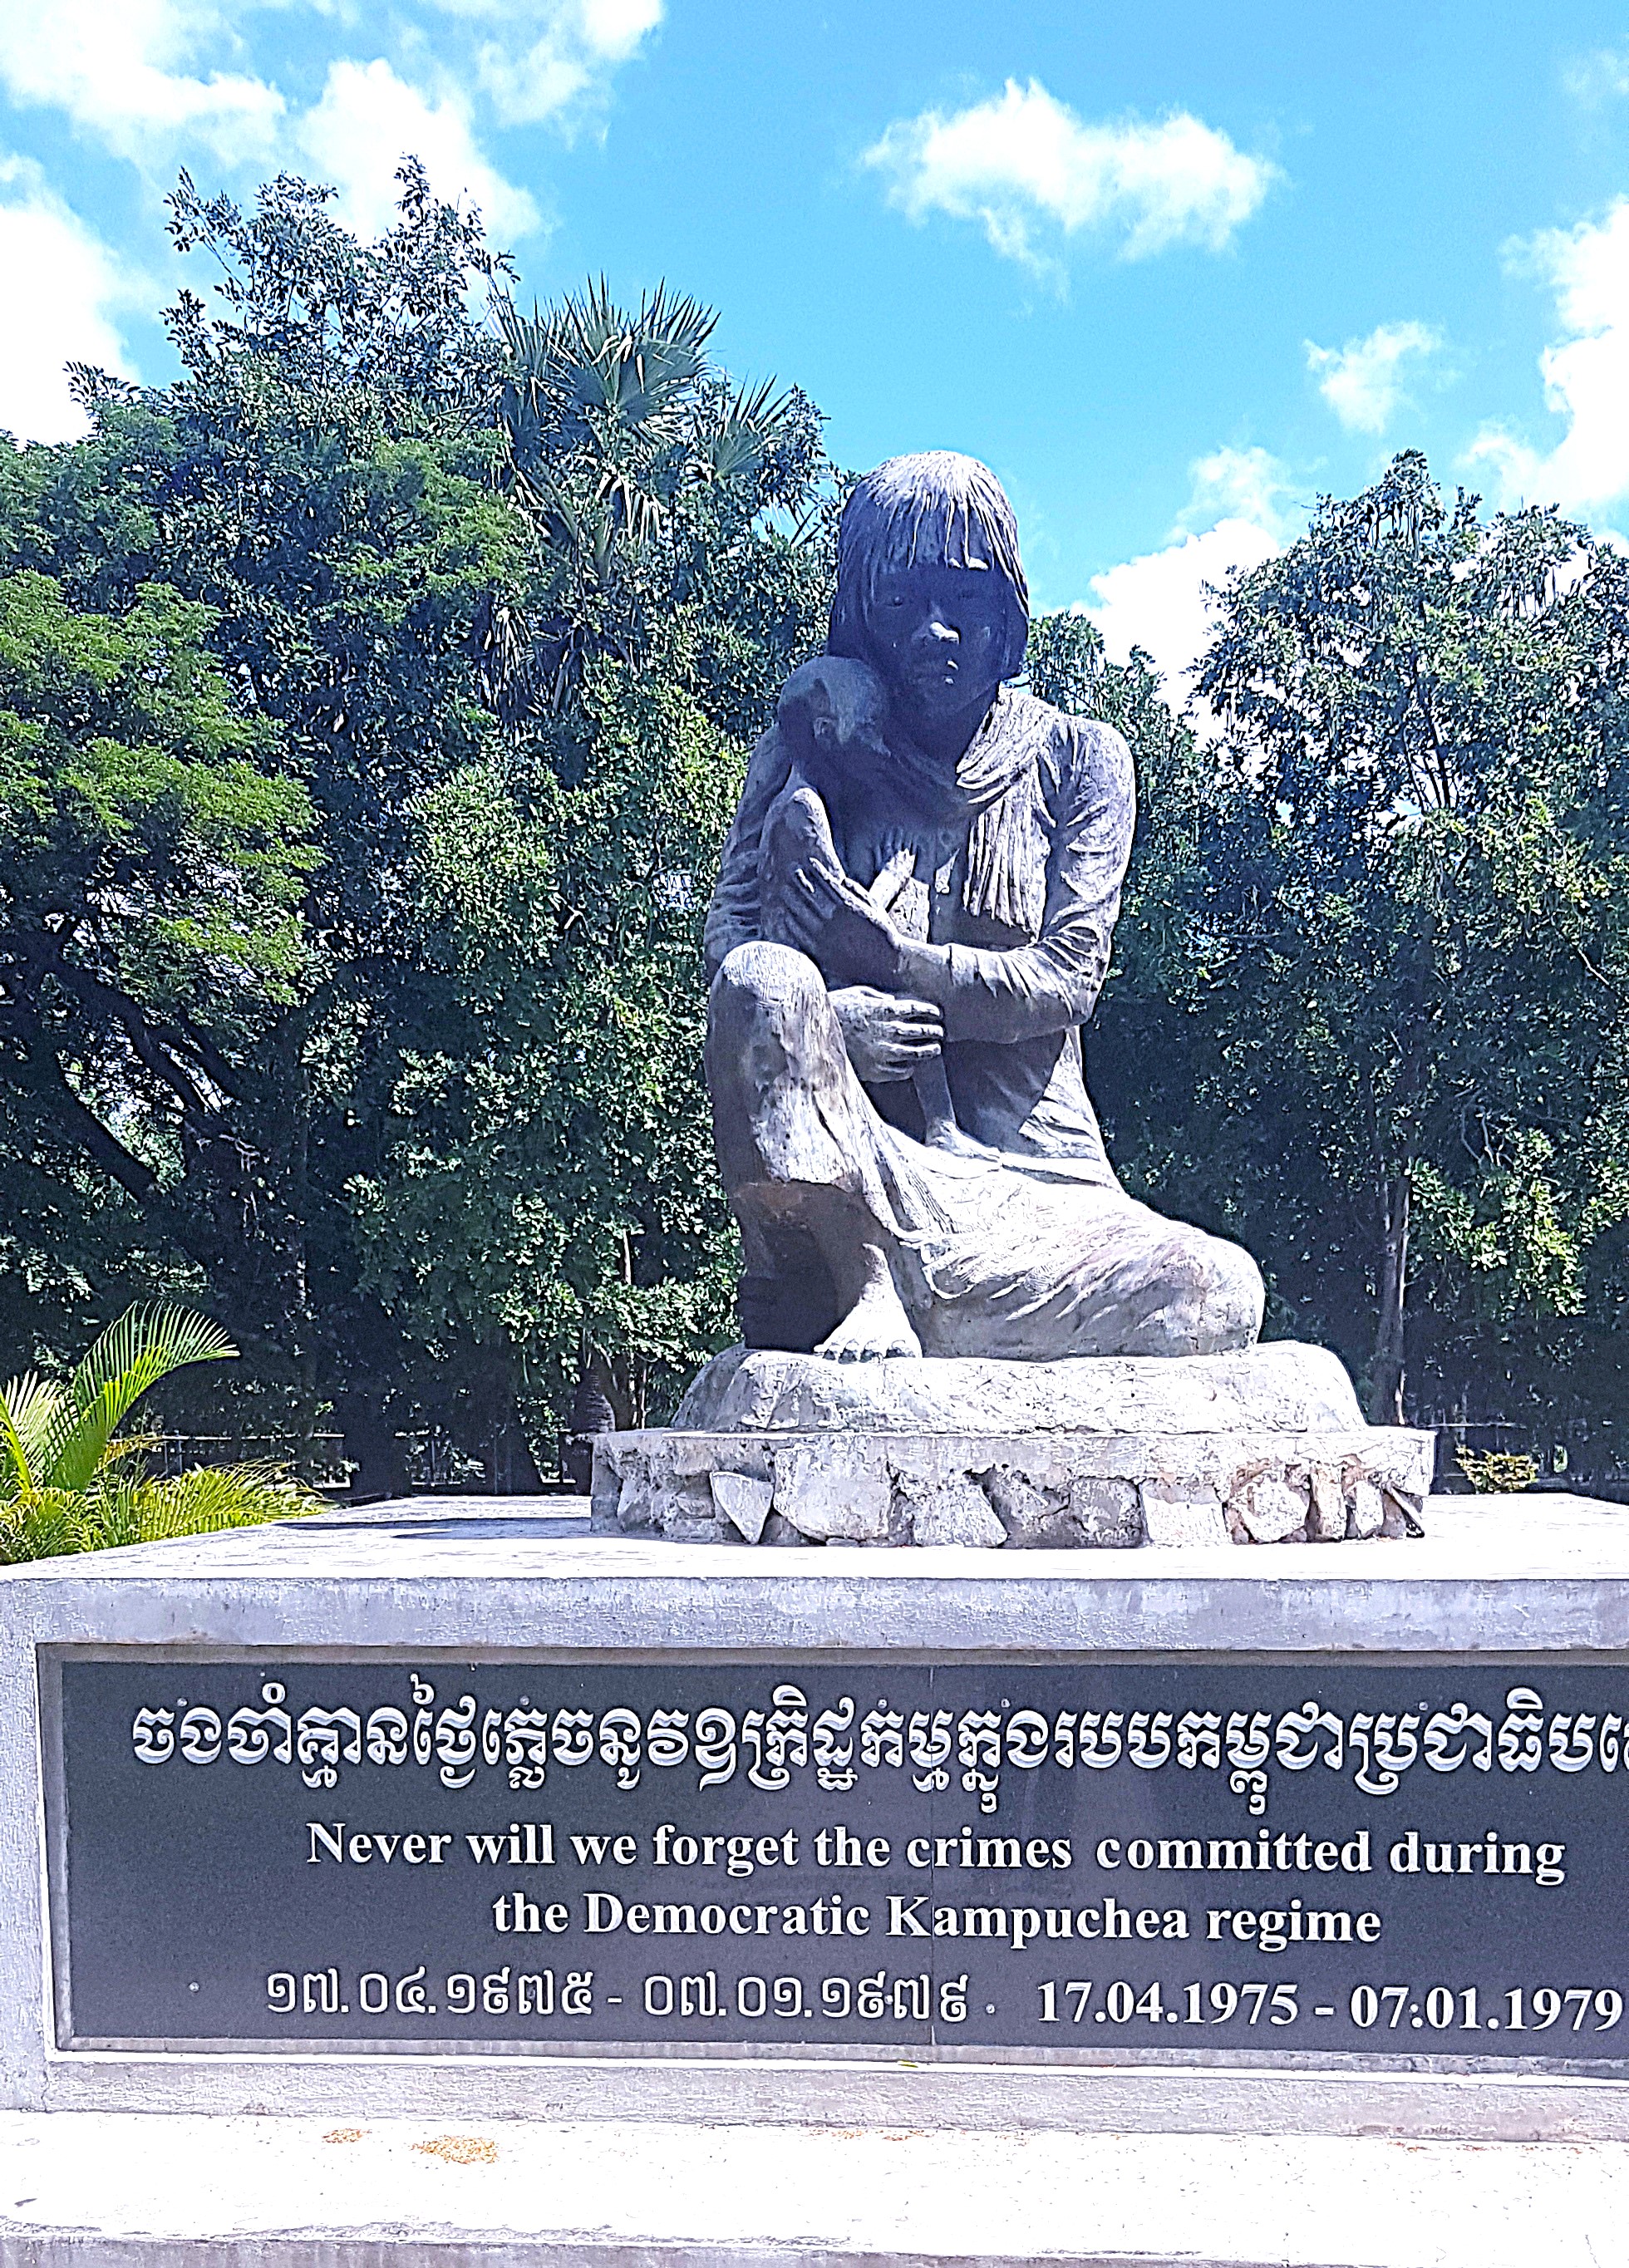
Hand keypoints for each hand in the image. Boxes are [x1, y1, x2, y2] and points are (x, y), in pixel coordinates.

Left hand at [772, 861, 903, 987]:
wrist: (886, 964)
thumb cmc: (883, 934)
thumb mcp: (875, 907)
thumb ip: (858, 892)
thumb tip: (842, 879)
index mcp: (847, 905)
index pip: (827, 882)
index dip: (817, 870)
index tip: (810, 862)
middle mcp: (833, 918)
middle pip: (810, 894)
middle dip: (800, 880)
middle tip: (792, 871)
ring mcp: (824, 935)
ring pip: (801, 912)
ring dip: (791, 899)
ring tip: (784, 890)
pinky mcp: (820, 951)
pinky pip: (800, 934)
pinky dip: (791, 923)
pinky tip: (786, 916)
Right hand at [830, 987, 943, 1082]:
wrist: (817, 1034)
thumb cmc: (836, 1010)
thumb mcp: (856, 993)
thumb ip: (878, 996)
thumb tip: (893, 1000)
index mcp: (885, 1010)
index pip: (917, 1009)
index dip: (930, 1011)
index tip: (937, 1013)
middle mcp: (889, 1031)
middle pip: (921, 1031)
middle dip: (934, 1031)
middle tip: (939, 1032)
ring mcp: (885, 1052)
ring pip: (916, 1053)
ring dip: (929, 1051)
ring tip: (935, 1049)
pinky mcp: (877, 1069)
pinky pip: (901, 1071)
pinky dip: (909, 1068)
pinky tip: (912, 1065)